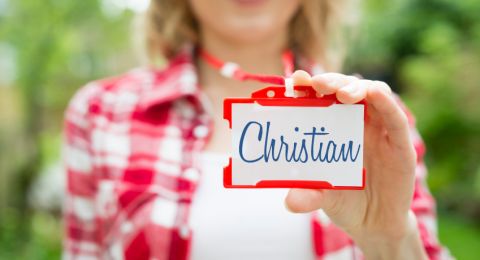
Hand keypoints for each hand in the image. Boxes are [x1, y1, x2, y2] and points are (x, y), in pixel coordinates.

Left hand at [285, 71, 426, 258]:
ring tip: (341, 93)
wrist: (374, 225)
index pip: (321, 98)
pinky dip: (386, 103)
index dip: (309, 86)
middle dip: (332, 81)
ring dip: (356, 88)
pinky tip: (375, 93)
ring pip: (372, 95)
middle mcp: (356, 123)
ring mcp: (379, 131)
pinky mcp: (400, 145)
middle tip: (317, 83)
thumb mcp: (322, 197)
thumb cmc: (344, 200)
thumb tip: (290, 203)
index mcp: (333, 127)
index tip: (295, 81)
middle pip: (345, 89)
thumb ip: (308, 196)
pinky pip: (395, 119)